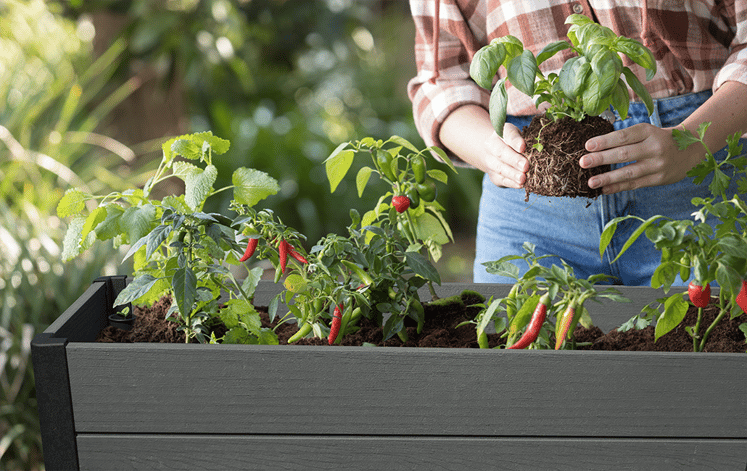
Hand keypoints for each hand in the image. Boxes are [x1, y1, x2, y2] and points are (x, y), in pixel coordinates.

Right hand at [483, 123, 528, 187]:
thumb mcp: (522, 137)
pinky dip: (511, 183)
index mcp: (501, 132)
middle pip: (501, 152)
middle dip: (514, 160)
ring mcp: (490, 161)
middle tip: (525, 166)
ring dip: (512, 174)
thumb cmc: (516, 143)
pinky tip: (519, 184)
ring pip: (500, 168)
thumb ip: (528, 141)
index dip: (516, 141)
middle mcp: (491, 145)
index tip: (523, 147)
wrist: (498, 153)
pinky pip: (501, 179)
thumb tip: (540, 149)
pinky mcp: (493, 175)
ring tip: (523, 178)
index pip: (508, 135)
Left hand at [579, 123, 701, 193]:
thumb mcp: (647, 132)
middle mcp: (654, 147)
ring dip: (607, 178)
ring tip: (590, 182)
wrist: (690, 150)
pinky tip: (604, 189)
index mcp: (648, 131)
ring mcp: (657, 164)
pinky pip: (635, 184)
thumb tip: (594, 147)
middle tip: (583, 162)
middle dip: (601, 158)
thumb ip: (626, 138)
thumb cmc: (658, 139)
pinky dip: (618, 187)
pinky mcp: (659, 179)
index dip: (605, 141)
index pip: (624, 136)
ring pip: (629, 172)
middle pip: (624, 154)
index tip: (587, 146)